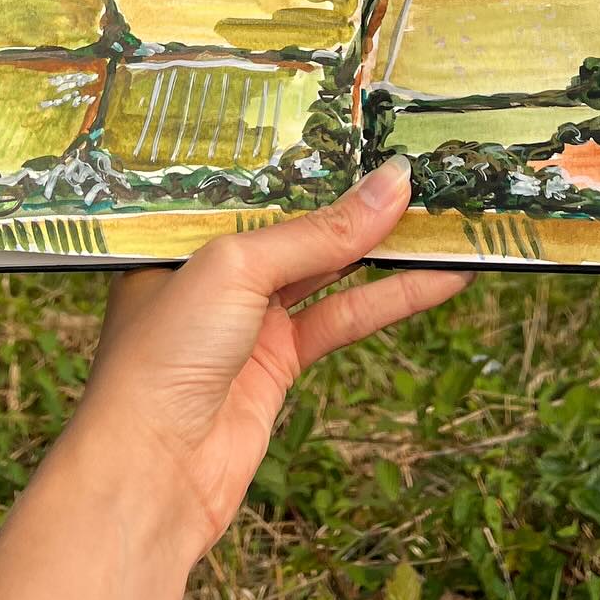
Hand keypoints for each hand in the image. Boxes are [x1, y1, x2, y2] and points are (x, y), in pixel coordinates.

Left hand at [72, 156, 472, 562]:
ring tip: (448, 217)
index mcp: (183, 231)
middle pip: (300, 223)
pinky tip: (439, 279)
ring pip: (330, 269)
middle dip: (358, 200)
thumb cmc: (165, 352)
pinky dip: (391, 298)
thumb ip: (321, 230)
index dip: (312, 157)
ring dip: (387, 248)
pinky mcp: (279, 362)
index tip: (373, 127)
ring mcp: (248, 316)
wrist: (151, 471)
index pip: (257, 181)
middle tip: (425, 169)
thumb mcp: (239, 268)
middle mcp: (215, 268)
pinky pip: (344, 318)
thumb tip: (394, 182)